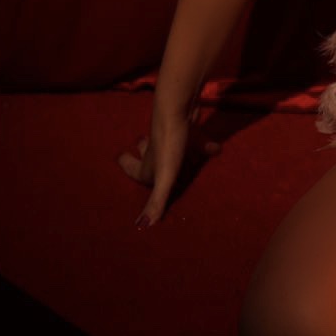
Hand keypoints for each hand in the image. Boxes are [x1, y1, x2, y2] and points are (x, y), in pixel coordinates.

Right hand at [117, 99, 220, 226]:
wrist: (178, 108)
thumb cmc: (169, 146)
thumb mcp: (164, 178)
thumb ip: (156, 202)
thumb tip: (142, 227)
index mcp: (149, 165)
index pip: (133, 169)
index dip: (127, 165)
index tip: (119, 156)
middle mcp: (157, 149)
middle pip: (146, 150)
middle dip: (141, 150)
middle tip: (136, 144)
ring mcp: (171, 136)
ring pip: (168, 142)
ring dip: (170, 146)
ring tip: (177, 151)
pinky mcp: (187, 126)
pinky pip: (194, 137)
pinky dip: (203, 143)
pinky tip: (215, 148)